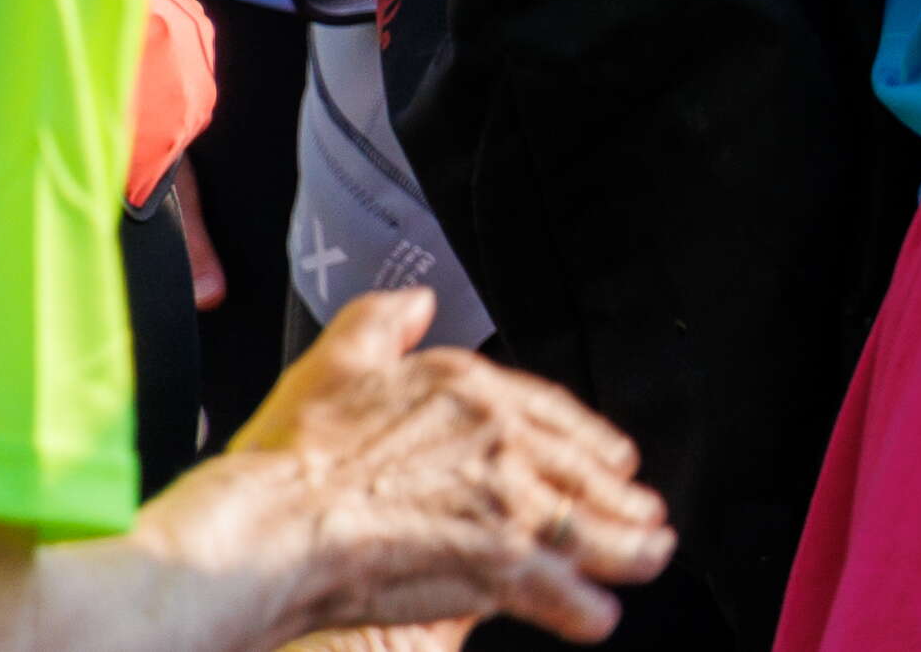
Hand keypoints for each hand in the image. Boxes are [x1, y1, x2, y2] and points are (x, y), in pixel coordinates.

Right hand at [141, 287, 671, 644]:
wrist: (272, 527)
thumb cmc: (295, 457)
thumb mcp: (337, 360)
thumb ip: (382, 323)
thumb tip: (414, 303)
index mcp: (470, 391)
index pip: (551, 412)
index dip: (585, 437)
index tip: (608, 453)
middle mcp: (501, 441)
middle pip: (582, 470)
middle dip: (618, 495)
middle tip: (644, 508)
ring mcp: (507, 504)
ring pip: (588, 526)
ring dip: (627, 546)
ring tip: (649, 555)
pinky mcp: (497, 565)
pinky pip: (559, 589)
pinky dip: (583, 607)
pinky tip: (598, 617)